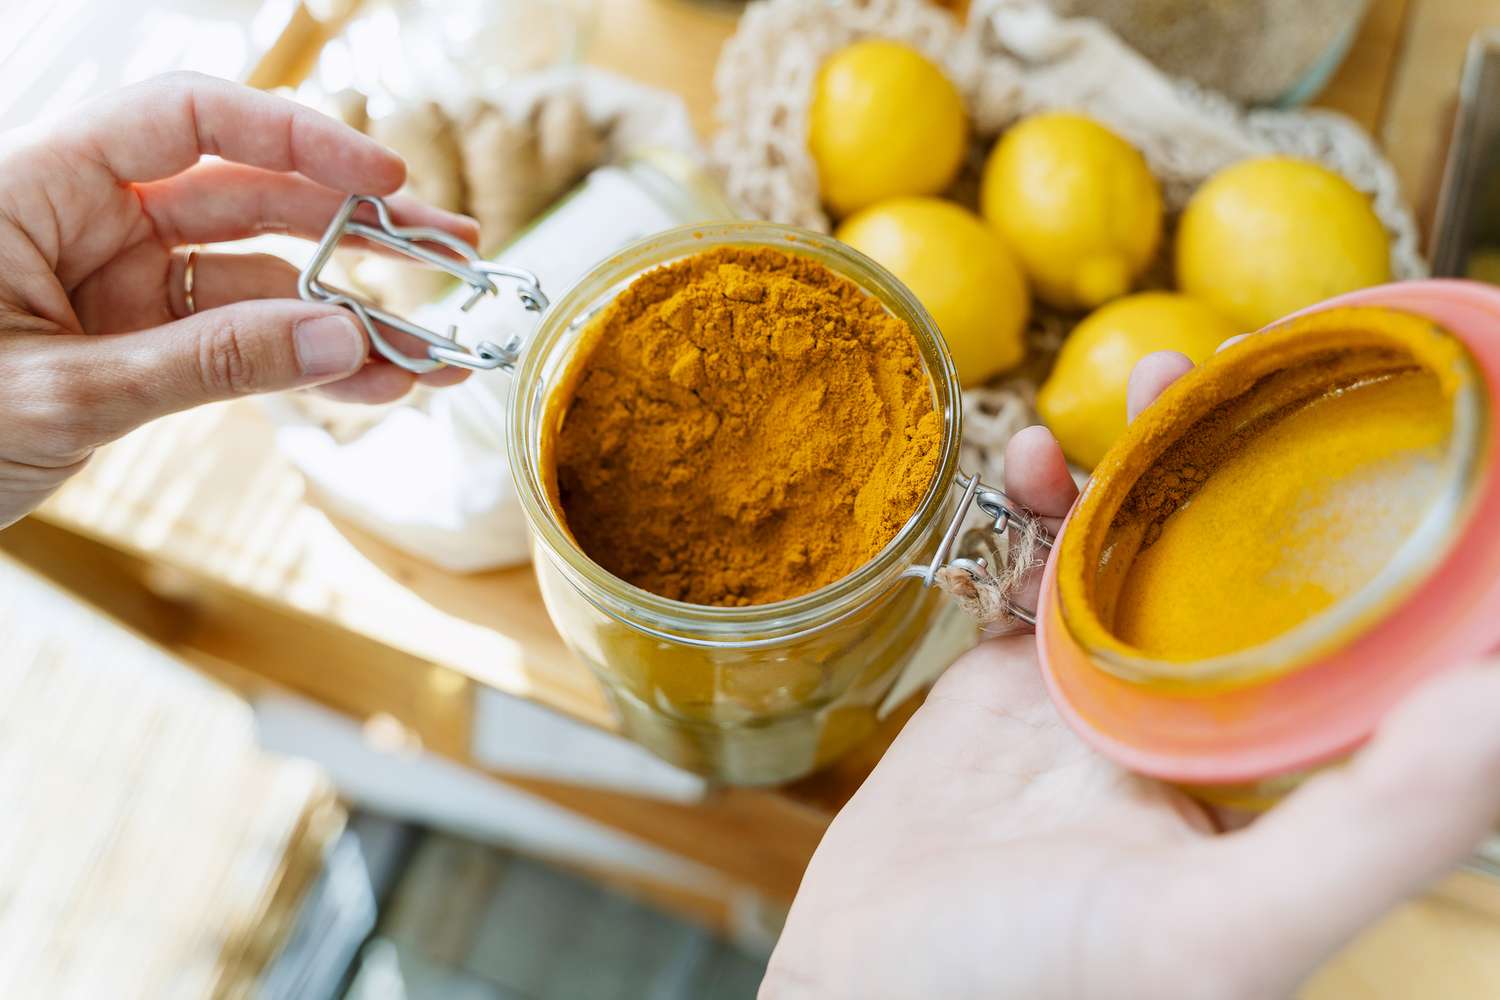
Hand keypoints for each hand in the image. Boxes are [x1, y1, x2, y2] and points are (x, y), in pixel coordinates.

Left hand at [0, 72, 478, 527]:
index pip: (187, 121)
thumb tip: (342, 337)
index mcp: (40, 187)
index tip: (384, 182)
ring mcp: (115, 288)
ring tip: (436, 351)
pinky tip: (375, 385)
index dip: (295, 138)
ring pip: (259, 282)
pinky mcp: (135, 348)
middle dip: (357, 232)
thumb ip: (206, 363)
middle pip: (249, 199)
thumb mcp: (61, 395)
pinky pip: (239, 345)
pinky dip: (305, 366)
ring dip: (350, 316)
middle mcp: (87, 223)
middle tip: (452, 255)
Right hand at [764, 352, 1499, 999]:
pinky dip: (1024, 503)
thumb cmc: (1039, 990)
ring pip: (1133, 546)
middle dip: (1242, 459)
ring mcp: (1096, 693)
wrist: (862, 992)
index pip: (1357, 633)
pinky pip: (1026, 563)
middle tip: (1236, 362)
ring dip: (1138, 460)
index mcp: (1274, 777)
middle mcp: (1198, 724)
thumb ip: (1378, 829)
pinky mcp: (1005, 677)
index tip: (1374, 422)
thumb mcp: (1227, 932)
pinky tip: (1015, 463)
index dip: (1369, 526)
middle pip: (1239, 562)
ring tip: (1140, 383)